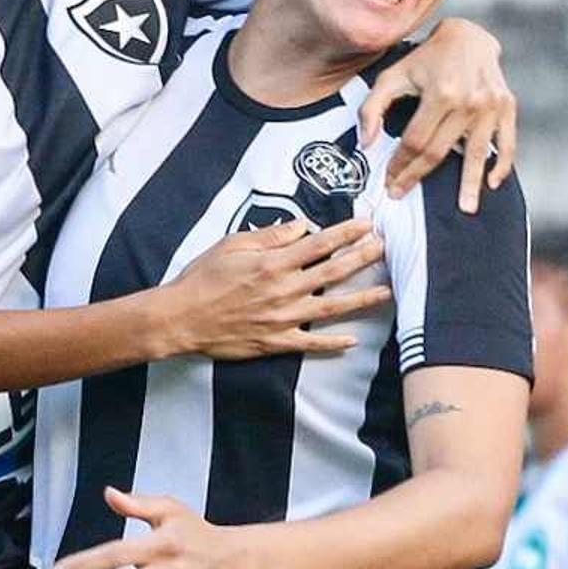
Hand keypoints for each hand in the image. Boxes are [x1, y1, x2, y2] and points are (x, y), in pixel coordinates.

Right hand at [158, 218, 389, 359]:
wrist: (181, 318)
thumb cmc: (202, 278)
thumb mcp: (232, 245)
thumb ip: (269, 236)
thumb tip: (302, 227)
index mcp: (273, 263)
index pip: (320, 244)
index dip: (346, 233)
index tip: (366, 224)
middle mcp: (284, 290)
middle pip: (333, 272)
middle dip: (363, 259)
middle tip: (385, 249)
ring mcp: (283, 319)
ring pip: (332, 308)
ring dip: (361, 299)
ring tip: (386, 291)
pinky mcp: (276, 342)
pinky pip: (311, 344)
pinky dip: (333, 343)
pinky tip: (353, 341)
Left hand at [359, 17, 516, 211]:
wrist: (468, 36)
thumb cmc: (425, 59)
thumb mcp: (392, 76)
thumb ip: (372, 108)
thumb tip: (366, 144)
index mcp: (440, 93)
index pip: (415, 142)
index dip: (399, 165)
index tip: (389, 182)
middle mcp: (468, 101)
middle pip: (440, 151)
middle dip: (418, 176)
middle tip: (404, 194)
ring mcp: (491, 105)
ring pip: (476, 154)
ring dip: (470, 184)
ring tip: (466, 209)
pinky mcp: (507, 106)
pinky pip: (506, 143)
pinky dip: (501, 165)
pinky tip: (492, 183)